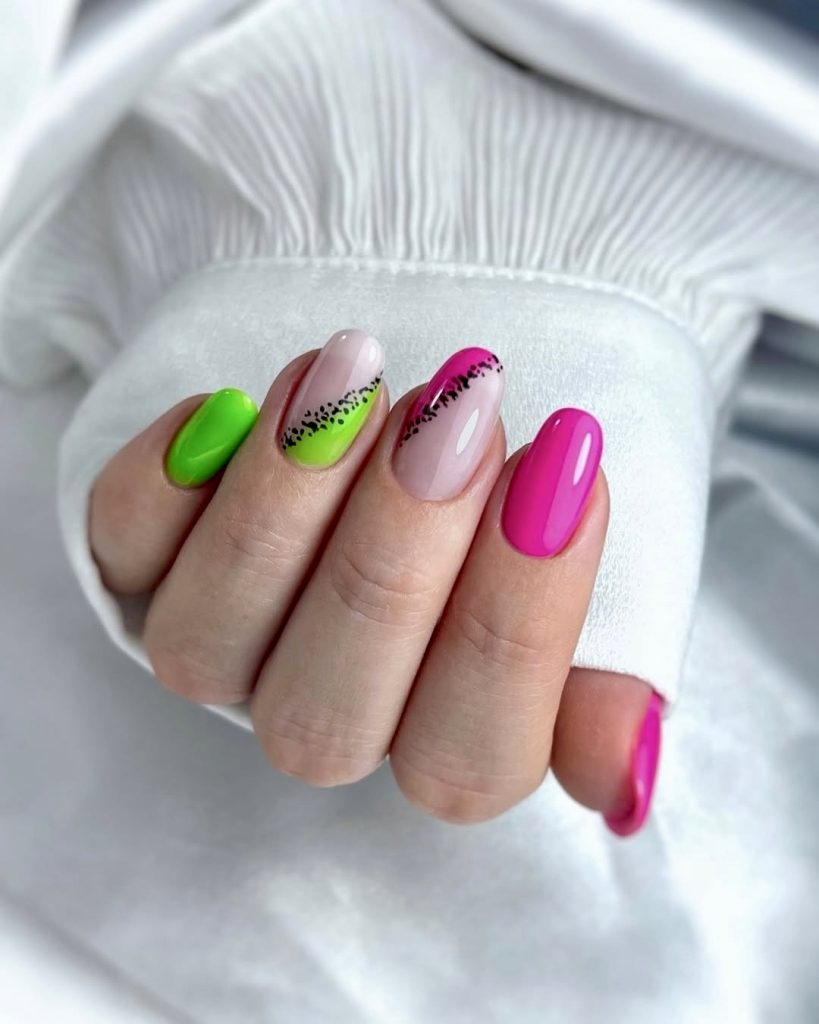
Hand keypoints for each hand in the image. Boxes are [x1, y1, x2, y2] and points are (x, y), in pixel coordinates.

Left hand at [89, 329, 657, 831]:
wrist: (460, 374)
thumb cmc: (533, 461)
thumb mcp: (595, 546)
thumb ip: (612, 668)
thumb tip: (620, 786)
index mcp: (444, 731)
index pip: (470, 753)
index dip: (517, 624)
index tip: (566, 471)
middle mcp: (324, 709)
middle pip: (326, 718)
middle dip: (394, 561)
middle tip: (459, 419)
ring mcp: (228, 644)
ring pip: (205, 649)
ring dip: (279, 511)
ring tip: (353, 381)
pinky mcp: (145, 561)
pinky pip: (120, 549)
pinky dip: (162, 484)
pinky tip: (225, 405)